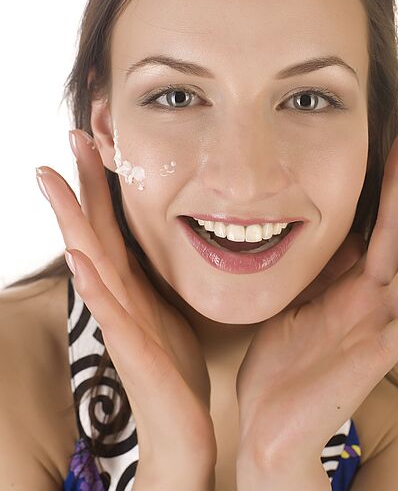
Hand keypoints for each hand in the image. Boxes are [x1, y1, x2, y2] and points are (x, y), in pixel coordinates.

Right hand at [35, 129, 215, 480]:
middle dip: (80, 184)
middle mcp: (118, 295)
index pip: (110, 223)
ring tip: (53, 181)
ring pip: (93, 262)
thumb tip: (160, 239)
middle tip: (70, 137)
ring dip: (73, 221)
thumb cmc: (173, 365)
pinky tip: (82, 259)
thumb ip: (155, 274)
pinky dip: (95, 285)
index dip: (101, 183)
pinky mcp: (133, 349)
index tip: (95, 141)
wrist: (180, 422)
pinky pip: (111, 312)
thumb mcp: (167, 305)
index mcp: (130, 283)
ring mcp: (121, 320)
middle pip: (94, 230)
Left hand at [235, 134, 397, 471]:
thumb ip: (322, 274)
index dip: (389, 187)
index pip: (382, 226)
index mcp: (356, 288)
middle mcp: (375, 302)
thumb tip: (329, 234)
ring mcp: (378, 326)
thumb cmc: (285, 366)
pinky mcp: (373, 356)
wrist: (270, 423)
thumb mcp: (302, 305)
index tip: (395, 143)